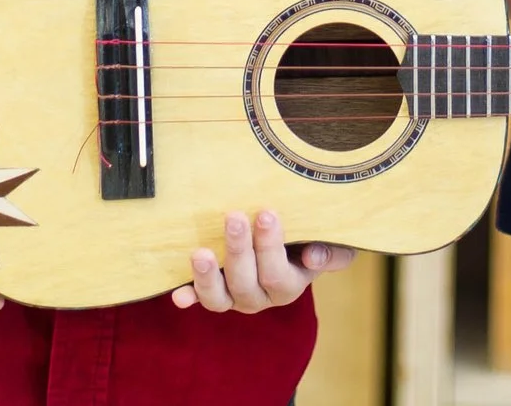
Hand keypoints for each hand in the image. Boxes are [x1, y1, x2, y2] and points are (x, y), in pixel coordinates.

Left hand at [171, 209, 353, 311]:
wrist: (292, 248)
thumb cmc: (311, 240)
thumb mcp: (331, 245)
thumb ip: (331, 253)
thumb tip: (313, 256)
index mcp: (288, 286)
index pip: (277, 273)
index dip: (270, 246)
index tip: (265, 212)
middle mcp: (260, 297)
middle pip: (246, 283)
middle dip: (239, 249)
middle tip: (233, 216)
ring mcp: (234, 297)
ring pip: (219, 298)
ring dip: (207, 277)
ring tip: (200, 253)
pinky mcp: (214, 292)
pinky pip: (200, 298)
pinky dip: (189, 295)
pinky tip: (178, 294)